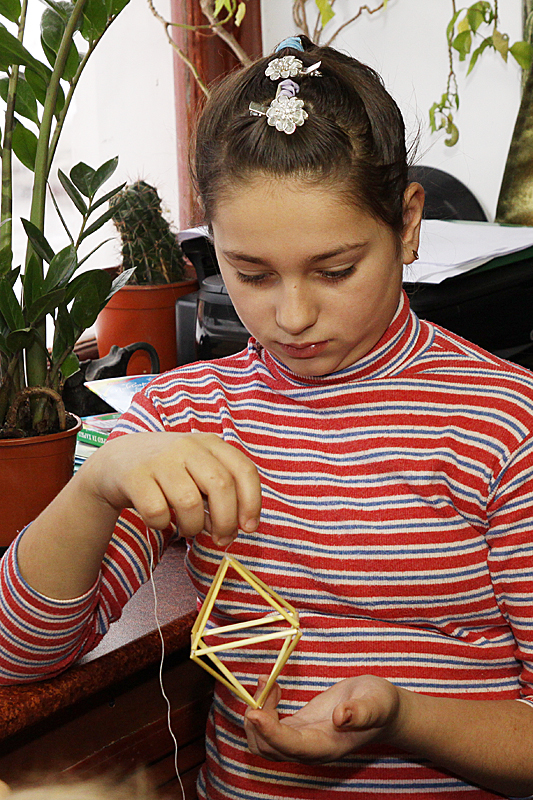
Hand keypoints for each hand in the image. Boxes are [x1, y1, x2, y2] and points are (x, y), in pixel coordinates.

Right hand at [81, 432, 260, 544]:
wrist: (119, 459)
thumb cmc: (169, 472)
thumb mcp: (199, 472)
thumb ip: (220, 496)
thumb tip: (234, 529)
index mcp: (210, 443)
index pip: (244, 470)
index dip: (252, 503)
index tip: (250, 527)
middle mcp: (187, 446)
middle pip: (221, 486)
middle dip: (226, 522)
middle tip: (221, 539)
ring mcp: (160, 459)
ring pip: (189, 502)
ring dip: (193, 527)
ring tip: (188, 528)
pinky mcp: (135, 475)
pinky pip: (157, 511)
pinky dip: (162, 525)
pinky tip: (160, 520)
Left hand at [244, 674, 400, 762]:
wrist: (382, 710)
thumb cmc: (381, 706)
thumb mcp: (377, 703)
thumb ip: (362, 712)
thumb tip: (341, 717)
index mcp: (328, 747)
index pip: (291, 747)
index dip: (270, 732)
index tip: (254, 712)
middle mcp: (310, 750)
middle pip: (268, 749)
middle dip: (257, 719)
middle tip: (266, 681)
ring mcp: (300, 741)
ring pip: (262, 742)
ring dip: (256, 713)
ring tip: (268, 681)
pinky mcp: (296, 728)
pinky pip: (268, 727)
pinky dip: (262, 708)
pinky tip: (273, 686)